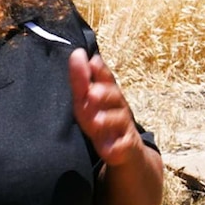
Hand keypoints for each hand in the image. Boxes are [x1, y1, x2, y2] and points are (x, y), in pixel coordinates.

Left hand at [68, 48, 143, 166]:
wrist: (127, 151)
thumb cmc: (103, 121)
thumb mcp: (90, 103)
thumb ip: (82, 81)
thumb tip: (77, 53)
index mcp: (110, 95)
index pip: (106, 79)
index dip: (100, 71)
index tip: (92, 61)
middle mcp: (119, 108)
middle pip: (116, 97)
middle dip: (105, 94)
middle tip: (92, 93)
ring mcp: (124, 128)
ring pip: (120, 121)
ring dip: (108, 120)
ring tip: (96, 121)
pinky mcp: (127, 148)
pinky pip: (123, 147)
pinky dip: (116, 148)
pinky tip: (108, 149)